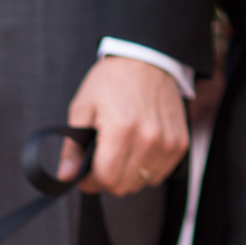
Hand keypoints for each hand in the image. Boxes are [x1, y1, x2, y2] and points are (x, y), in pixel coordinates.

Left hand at [63, 55, 189, 195]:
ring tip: (120, 151)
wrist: (147, 59)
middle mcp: (149, 139)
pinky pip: (159, 174)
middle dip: (106, 179)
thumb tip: (66, 177)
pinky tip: (137, 151)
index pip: (105, 179)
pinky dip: (146, 169)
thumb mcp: (82, 108)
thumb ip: (72, 147)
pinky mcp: (180, 143)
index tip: (85, 173)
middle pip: (122, 185)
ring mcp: (168, 142)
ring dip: (127, 174)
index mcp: (122, 130)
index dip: (90, 181)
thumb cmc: (112, 81)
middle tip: (101, 160)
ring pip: (141, 182)